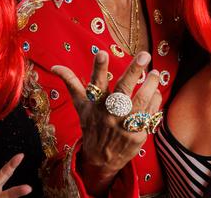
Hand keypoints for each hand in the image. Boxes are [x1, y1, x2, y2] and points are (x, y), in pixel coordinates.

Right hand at [51, 51, 160, 194]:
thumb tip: (55, 67)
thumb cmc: (91, 125)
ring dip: (150, 85)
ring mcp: (125, 124)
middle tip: (144, 55)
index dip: (98, 68)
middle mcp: (110, 112)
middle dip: (133, 71)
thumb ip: (71, 83)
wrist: (101, 159)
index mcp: (96, 103)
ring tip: (155, 73)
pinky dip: (154, 101)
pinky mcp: (137, 134)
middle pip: (123, 89)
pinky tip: (156, 91)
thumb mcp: (80, 105)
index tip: (101, 52)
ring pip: (141, 101)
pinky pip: (149, 114)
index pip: (96, 83)